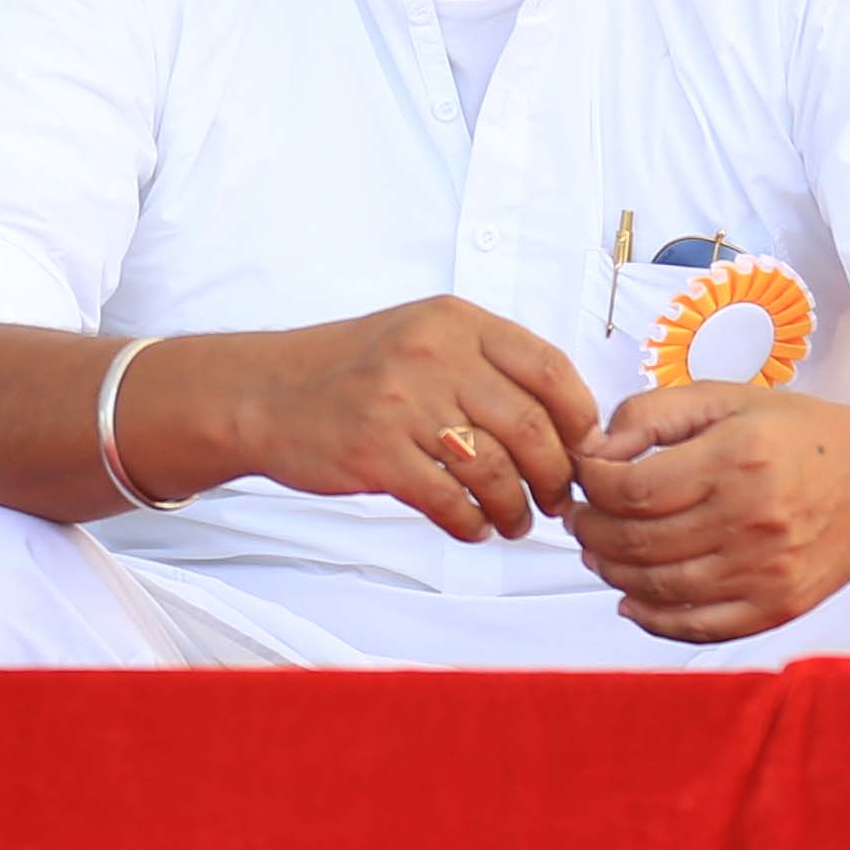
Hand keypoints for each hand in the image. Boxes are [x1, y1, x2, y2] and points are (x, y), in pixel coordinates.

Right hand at [202, 298, 600, 538]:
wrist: (263, 392)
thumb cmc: (351, 371)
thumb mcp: (422, 337)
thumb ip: (488, 366)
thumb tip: (568, 423)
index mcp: (455, 321)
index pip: (550, 368)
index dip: (581, 418)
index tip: (586, 452)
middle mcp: (434, 355)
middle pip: (532, 427)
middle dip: (556, 476)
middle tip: (557, 501)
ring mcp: (403, 404)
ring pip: (495, 470)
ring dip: (515, 508)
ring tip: (513, 522)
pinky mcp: (375, 453)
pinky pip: (448, 501)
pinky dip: (470, 524)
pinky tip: (471, 528)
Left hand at [566, 382, 849, 640]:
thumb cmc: (805, 436)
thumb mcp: (729, 399)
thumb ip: (652, 414)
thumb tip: (595, 449)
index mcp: (738, 459)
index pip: (631, 490)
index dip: (589, 487)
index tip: (581, 477)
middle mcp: (752, 519)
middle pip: (636, 542)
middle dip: (590, 530)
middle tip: (578, 517)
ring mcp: (766, 571)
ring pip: (658, 587)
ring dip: (612, 571)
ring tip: (600, 550)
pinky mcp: (776, 607)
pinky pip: (697, 628)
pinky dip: (653, 619)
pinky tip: (631, 598)